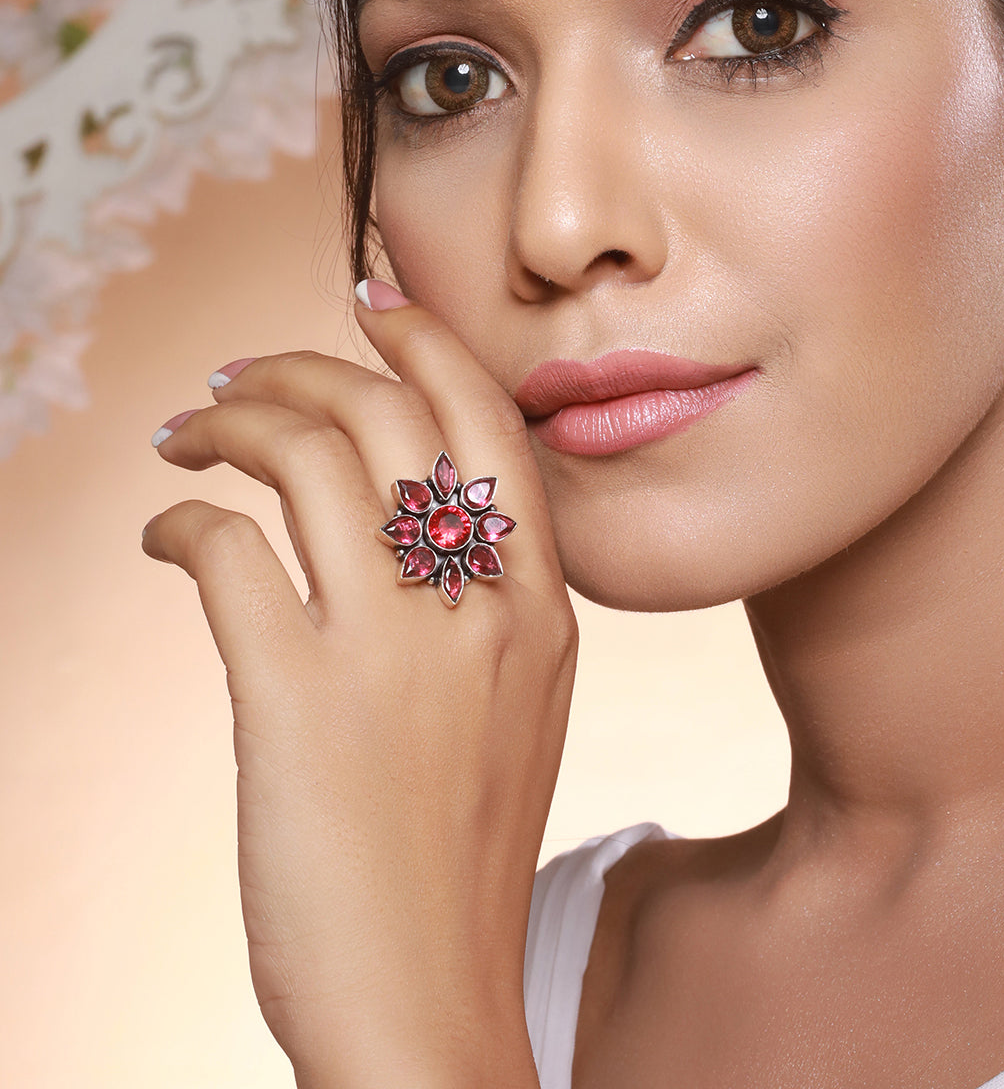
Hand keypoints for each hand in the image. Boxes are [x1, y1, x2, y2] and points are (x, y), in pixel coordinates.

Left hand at [141, 288, 576, 1087]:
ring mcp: (394, 650)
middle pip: (387, 415)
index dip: (426, 341)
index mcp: (540, 610)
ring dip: (231, 423)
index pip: (489, 422)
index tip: (370, 300)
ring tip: (186, 437)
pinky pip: (227, 549)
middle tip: (237, 376)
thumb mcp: (516, 710)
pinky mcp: (298, 698)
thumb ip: (481, 605)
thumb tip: (391, 508)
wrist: (425, 1002)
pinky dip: (180, 520)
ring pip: (305, 456)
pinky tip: (163, 534)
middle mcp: (480, 610)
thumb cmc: (457, 857)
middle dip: (301, 365)